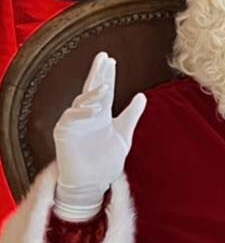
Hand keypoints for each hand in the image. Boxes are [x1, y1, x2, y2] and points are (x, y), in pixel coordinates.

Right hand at [53, 52, 145, 220]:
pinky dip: (81, 111)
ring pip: (82, 102)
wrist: (93, 183)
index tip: (111, 60)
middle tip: (103, 58)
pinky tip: (94, 108)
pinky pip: (71, 118)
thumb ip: (131, 115)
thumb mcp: (124, 135)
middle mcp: (88, 115)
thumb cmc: (106, 161)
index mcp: (102, 114)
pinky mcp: (64, 132)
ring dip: (93, 93)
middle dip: (97, 74)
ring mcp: (75, 123)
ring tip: (105, 86)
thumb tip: (142, 95)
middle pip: (92, 90)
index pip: (105, 90)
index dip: (108, 75)